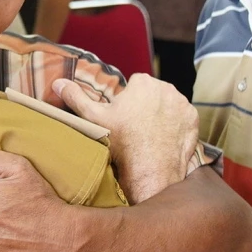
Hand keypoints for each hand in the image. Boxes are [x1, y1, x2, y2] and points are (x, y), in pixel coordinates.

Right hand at [54, 73, 197, 202]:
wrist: (149, 169)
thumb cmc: (121, 142)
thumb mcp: (93, 118)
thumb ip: (76, 96)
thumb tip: (57, 82)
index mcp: (143, 82)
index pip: (135, 86)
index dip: (128, 103)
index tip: (124, 119)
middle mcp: (166, 87)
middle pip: (153, 94)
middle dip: (147, 106)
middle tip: (137, 129)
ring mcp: (183, 104)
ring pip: (169, 105)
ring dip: (162, 115)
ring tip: (151, 135)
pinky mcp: (194, 119)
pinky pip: (184, 118)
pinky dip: (177, 126)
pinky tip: (165, 139)